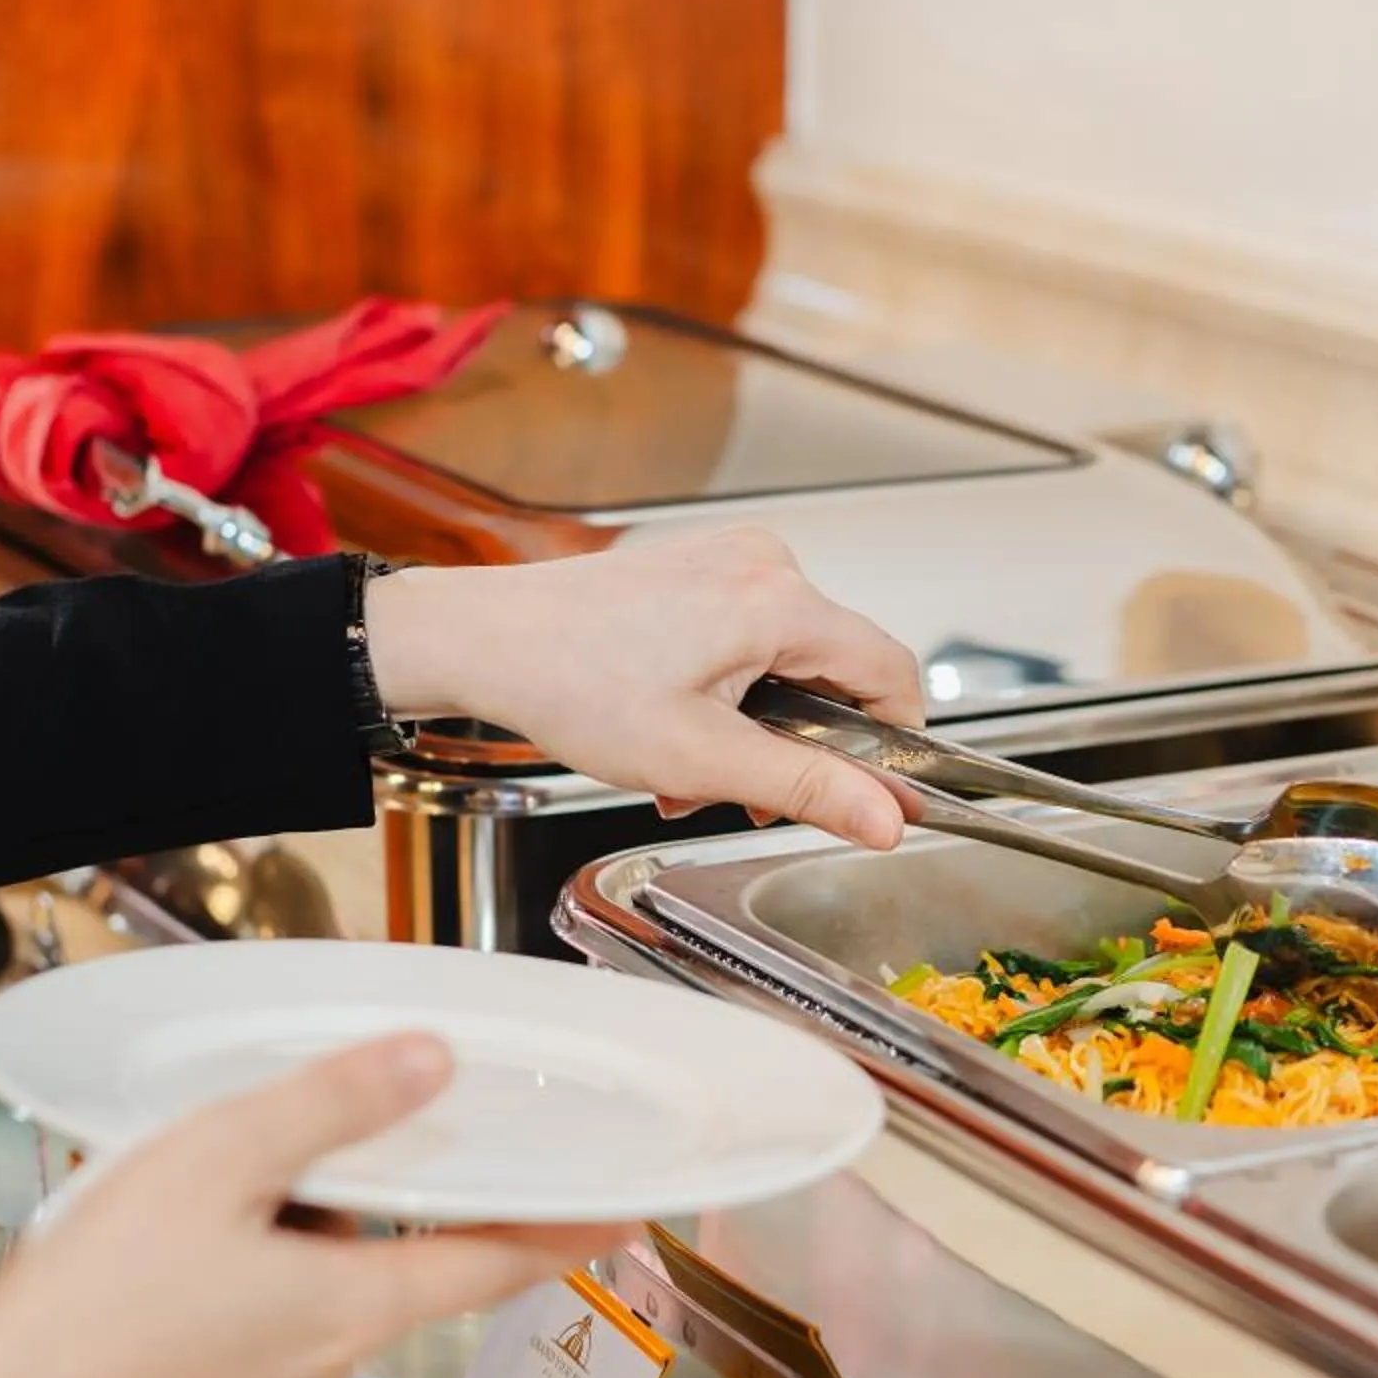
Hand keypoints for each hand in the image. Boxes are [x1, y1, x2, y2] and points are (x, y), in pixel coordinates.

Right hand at [0, 1036, 628, 1377]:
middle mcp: (333, 1371)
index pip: (496, 1264)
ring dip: (304, 1247)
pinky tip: (189, 1257)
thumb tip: (433, 1063)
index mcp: (354, 1308)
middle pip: (401, 1272)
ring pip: (327, 1300)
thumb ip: (332, 1107)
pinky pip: (268, 1334)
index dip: (567, 1234)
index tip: (629, 1213)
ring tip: (225, 1197)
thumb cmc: (102, 1289)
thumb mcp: (219, 1160)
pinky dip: (255, 1287)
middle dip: (384, 1213)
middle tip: (341, 1156)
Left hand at [366, 529, 924, 848]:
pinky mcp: (700, 569)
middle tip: (737, 795)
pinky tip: (675, 730)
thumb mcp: (702, 757)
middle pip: (835, 674)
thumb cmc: (571, 683)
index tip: (872, 797)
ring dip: (751, 731)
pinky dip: (724, 696)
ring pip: (787, 665)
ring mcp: (730, 559)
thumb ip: (808, 788)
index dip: (893, 747)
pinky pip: (748, 641)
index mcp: (779, 600)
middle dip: (795, 748)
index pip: (893, 675)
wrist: (484, 642)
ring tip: (686, 770)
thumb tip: (886, 817)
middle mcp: (765, 563)